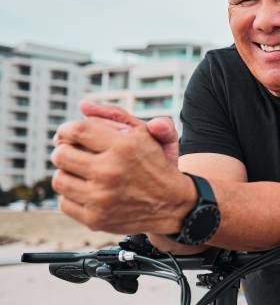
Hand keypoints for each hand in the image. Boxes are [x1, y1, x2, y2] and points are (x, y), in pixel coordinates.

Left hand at [51, 103, 194, 234]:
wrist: (174, 204)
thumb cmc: (158, 164)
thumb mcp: (148, 133)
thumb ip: (117, 114)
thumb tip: (83, 106)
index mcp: (124, 146)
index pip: (76, 130)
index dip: (67, 130)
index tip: (69, 133)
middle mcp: (111, 172)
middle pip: (61, 155)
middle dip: (65, 150)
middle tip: (75, 152)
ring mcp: (102, 198)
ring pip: (59, 179)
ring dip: (68, 173)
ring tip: (82, 172)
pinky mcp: (96, 219)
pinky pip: (64, 202)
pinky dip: (73, 195)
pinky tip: (88, 190)